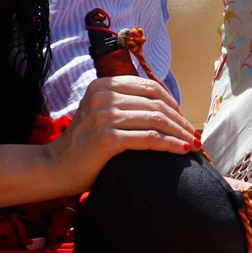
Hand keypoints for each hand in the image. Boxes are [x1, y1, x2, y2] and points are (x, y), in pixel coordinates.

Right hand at [47, 76, 198, 193]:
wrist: (56, 167)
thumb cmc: (86, 143)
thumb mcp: (104, 114)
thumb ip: (128, 104)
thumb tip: (171, 108)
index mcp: (104, 85)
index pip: (151, 88)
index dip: (173, 103)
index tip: (185, 120)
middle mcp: (103, 96)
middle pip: (156, 104)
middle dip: (180, 120)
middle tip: (195, 135)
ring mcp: (104, 116)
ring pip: (156, 120)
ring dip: (180, 133)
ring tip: (193, 144)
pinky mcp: (107, 138)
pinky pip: (149, 138)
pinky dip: (170, 144)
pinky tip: (182, 150)